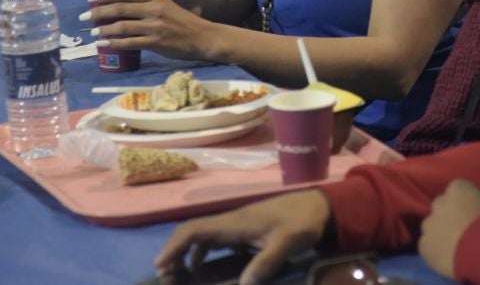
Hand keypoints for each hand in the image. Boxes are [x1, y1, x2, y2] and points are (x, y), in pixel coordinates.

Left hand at [83, 0, 213, 58]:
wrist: (203, 37)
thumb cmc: (183, 21)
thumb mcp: (166, 5)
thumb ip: (146, 2)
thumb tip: (121, 0)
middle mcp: (154, 8)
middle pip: (120, 8)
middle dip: (99, 11)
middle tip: (83, 16)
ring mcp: (155, 26)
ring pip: (122, 26)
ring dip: (103, 29)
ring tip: (92, 33)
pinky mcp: (156, 42)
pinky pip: (129, 42)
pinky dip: (114, 43)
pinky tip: (104, 45)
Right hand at [156, 190, 332, 284]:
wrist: (318, 206)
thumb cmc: (302, 222)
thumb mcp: (287, 243)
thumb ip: (266, 262)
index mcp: (234, 223)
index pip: (195, 230)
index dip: (174, 246)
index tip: (161, 265)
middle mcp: (230, 222)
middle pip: (193, 232)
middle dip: (174, 251)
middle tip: (165, 275)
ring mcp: (237, 225)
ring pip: (203, 236)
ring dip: (187, 252)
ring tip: (179, 274)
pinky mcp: (245, 230)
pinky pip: (215, 239)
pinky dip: (202, 252)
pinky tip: (203, 267)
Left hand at [418, 180, 479, 279]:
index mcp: (458, 188)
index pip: (457, 191)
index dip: (464, 204)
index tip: (472, 215)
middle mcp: (439, 202)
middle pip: (441, 207)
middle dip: (448, 216)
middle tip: (461, 230)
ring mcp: (428, 223)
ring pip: (431, 227)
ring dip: (440, 234)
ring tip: (454, 246)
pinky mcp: (423, 244)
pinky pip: (427, 246)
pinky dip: (435, 251)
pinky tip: (448, 258)